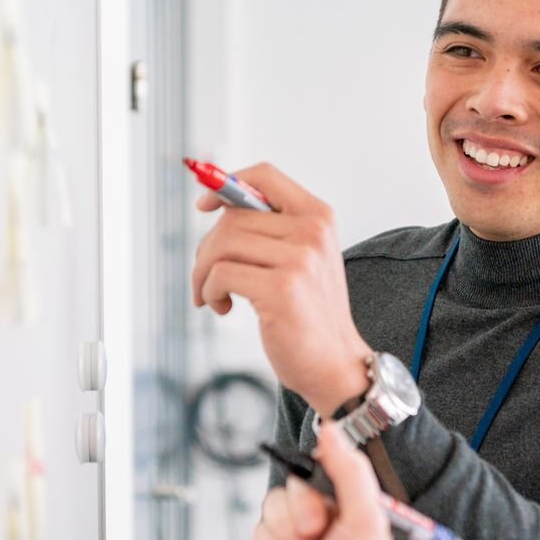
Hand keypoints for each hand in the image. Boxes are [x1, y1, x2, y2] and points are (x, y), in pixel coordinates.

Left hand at [191, 163, 370, 411]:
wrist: (336, 364)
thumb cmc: (309, 314)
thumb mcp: (302, 259)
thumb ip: (271, 229)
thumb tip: (216, 203)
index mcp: (319, 216)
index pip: (265, 176)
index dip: (227, 184)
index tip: (205, 205)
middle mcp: (312, 232)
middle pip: (233, 217)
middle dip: (206, 249)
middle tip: (206, 278)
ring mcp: (299, 260)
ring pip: (222, 244)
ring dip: (203, 273)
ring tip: (213, 295)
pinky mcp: (281, 289)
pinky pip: (221, 274)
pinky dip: (209, 291)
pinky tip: (223, 307)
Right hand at [251, 422, 395, 539]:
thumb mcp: (365, 521)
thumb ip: (349, 471)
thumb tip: (330, 430)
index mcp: (351, 508)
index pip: (326, 468)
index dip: (320, 482)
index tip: (326, 504)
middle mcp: (323, 519)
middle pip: (295, 484)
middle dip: (302, 514)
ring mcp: (293, 536)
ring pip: (272, 505)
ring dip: (286, 537)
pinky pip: (257, 530)